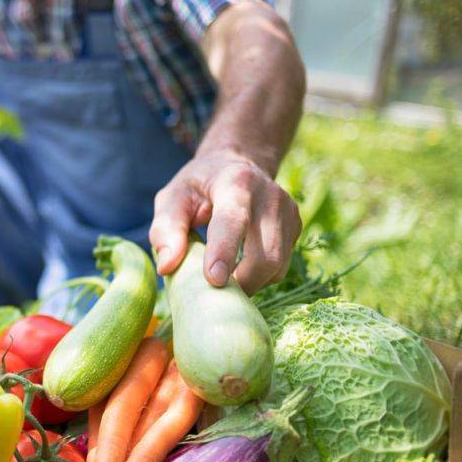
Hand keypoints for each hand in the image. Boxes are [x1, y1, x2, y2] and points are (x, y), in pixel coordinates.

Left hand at [149, 151, 300, 294]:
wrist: (237, 167)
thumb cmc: (198, 187)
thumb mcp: (172, 198)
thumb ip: (166, 230)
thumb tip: (167, 267)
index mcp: (236, 182)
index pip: (233, 220)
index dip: (224, 251)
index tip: (214, 280)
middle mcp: (270, 196)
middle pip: (265, 254)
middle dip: (241, 282)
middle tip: (213, 294)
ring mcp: (288, 212)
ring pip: (277, 266)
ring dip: (249, 283)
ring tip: (224, 279)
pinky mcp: (295, 227)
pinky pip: (280, 267)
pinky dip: (259, 277)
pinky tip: (239, 268)